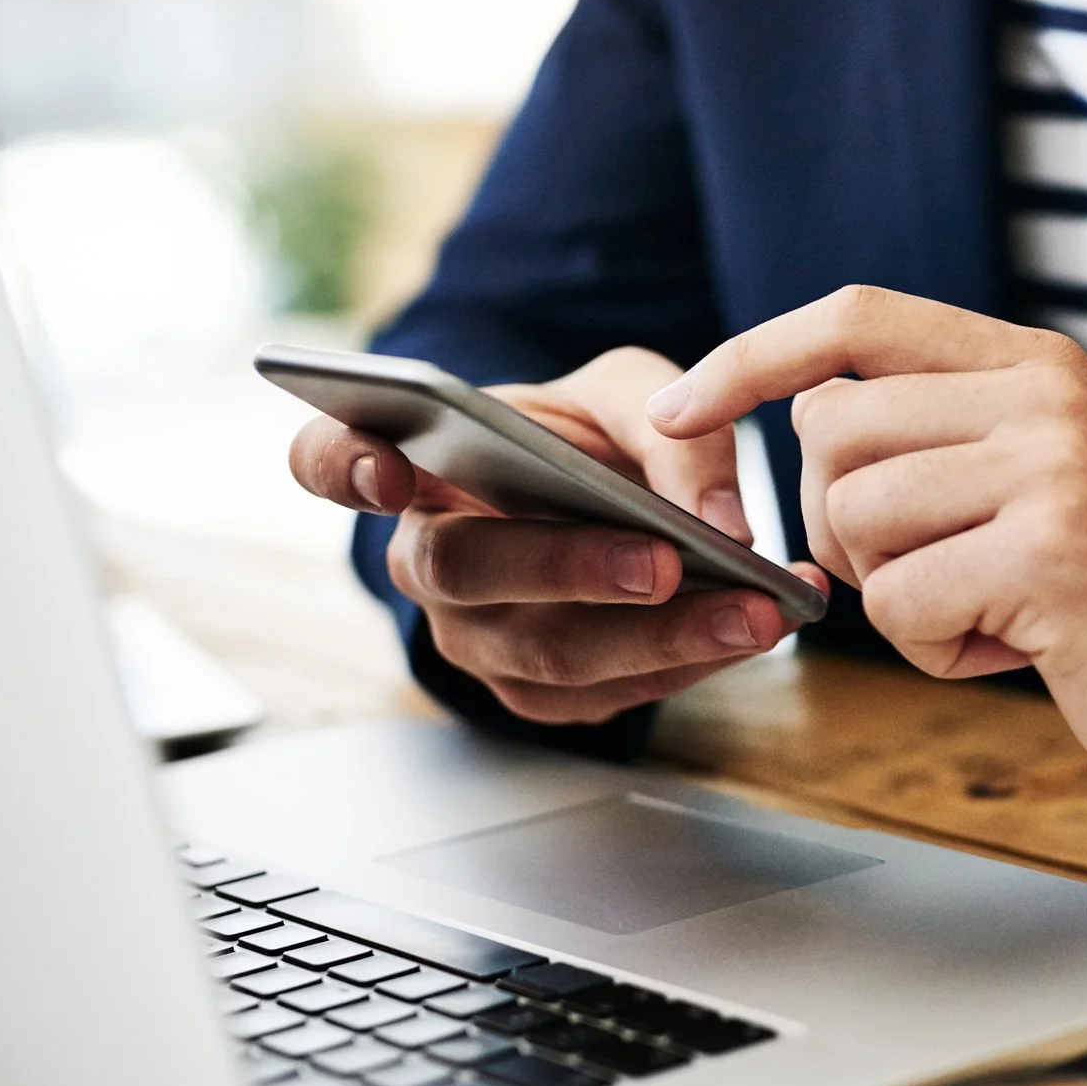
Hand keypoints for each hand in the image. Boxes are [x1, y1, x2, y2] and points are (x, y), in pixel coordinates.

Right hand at [288, 346, 827, 724]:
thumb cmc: (590, 437)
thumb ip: (673, 426)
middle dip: (570, 569)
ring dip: (660, 637)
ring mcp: (471, 634)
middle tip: (664, 562)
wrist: (609, 502)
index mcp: (414, 462)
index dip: (343, 466)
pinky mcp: (531, 689)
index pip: (329, 461)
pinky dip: (684, 664)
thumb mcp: (630, 392)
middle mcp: (424, 555)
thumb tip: (717, 517)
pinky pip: (600, 694)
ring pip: (546, 651)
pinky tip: (750, 631)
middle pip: (464, 571)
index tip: (389, 469)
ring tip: (756, 611)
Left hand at [645, 287, 1086, 836]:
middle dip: (838, 527)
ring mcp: (1050, 467)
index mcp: (1033, 364)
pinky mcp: (1050, 553)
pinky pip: (899, 601)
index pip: (855, 317)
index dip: (750, 357)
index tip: (674, 412)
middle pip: (829, 432)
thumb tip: (800, 418)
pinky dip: (935, 648)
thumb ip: (942, 435)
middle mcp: (1042, 395)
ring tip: (994, 613)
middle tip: (924, 579)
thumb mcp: (1040, 479)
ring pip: (856, 519)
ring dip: (898, 598)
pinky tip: (1017, 648)